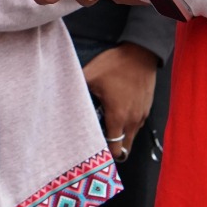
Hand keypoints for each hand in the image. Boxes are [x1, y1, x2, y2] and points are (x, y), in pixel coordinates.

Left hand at [84, 44, 158, 162]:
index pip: (115, 149)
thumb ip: (76, 89)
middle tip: (97, 140)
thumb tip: (60, 94)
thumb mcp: (90, 75)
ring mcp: (142, 115)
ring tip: (104, 126)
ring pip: (131, 136)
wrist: (141, 54)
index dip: (104, 152)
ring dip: (120, 136)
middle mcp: (133, 120)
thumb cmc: (115, 65)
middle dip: (112, 148)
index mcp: (118, 116)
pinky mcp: (146, 108)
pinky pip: (136, 125)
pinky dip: (126, 125)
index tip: (93, 149)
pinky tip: (115, 113)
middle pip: (125, 148)